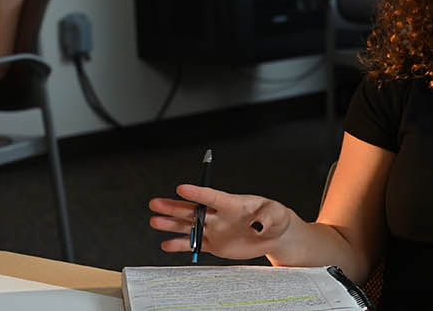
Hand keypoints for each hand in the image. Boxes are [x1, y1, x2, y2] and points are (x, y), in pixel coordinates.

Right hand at [148, 185, 291, 260]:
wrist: (275, 235)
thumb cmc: (276, 219)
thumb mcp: (277, 215)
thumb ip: (267, 218)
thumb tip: (258, 226)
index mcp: (233, 203)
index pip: (212, 196)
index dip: (197, 193)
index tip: (181, 188)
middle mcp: (219, 215)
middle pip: (193, 210)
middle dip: (174, 207)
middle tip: (156, 203)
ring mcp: (216, 229)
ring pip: (189, 226)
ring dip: (171, 224)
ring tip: (154, 221)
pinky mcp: (215, 244)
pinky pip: (195, 245)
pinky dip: (181, 245)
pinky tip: (166, 244)